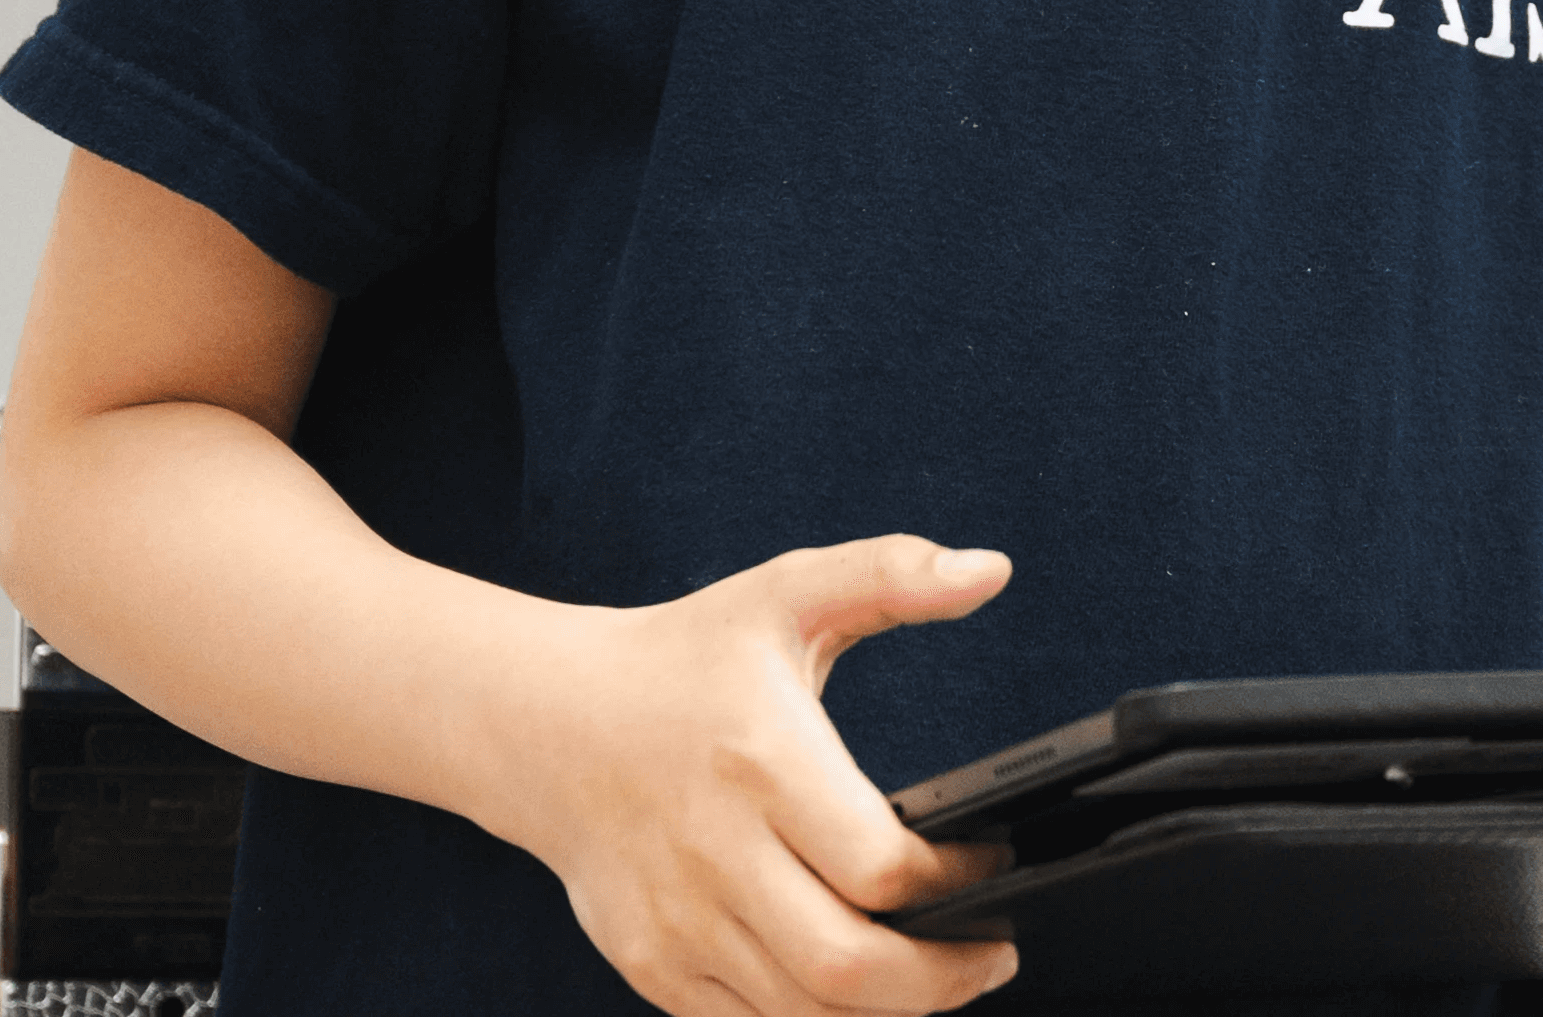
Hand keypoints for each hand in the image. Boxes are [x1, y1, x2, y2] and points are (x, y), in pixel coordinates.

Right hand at [508, 533, 1022, 1016]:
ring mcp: (677, 923)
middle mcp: (715, 853)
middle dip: (942, 981)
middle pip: (849, 969)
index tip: (992, 856)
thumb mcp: (790, 592)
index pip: (879, 866)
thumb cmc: (686, 659)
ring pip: (804, 1014)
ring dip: (888, 1011)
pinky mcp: (652, 966)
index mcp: (761, 762)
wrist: (551, 724)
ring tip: (940, 976)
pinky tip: (859, 992)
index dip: (955, 880)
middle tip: (992, 956)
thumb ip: (895, 573)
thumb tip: (992, 569)